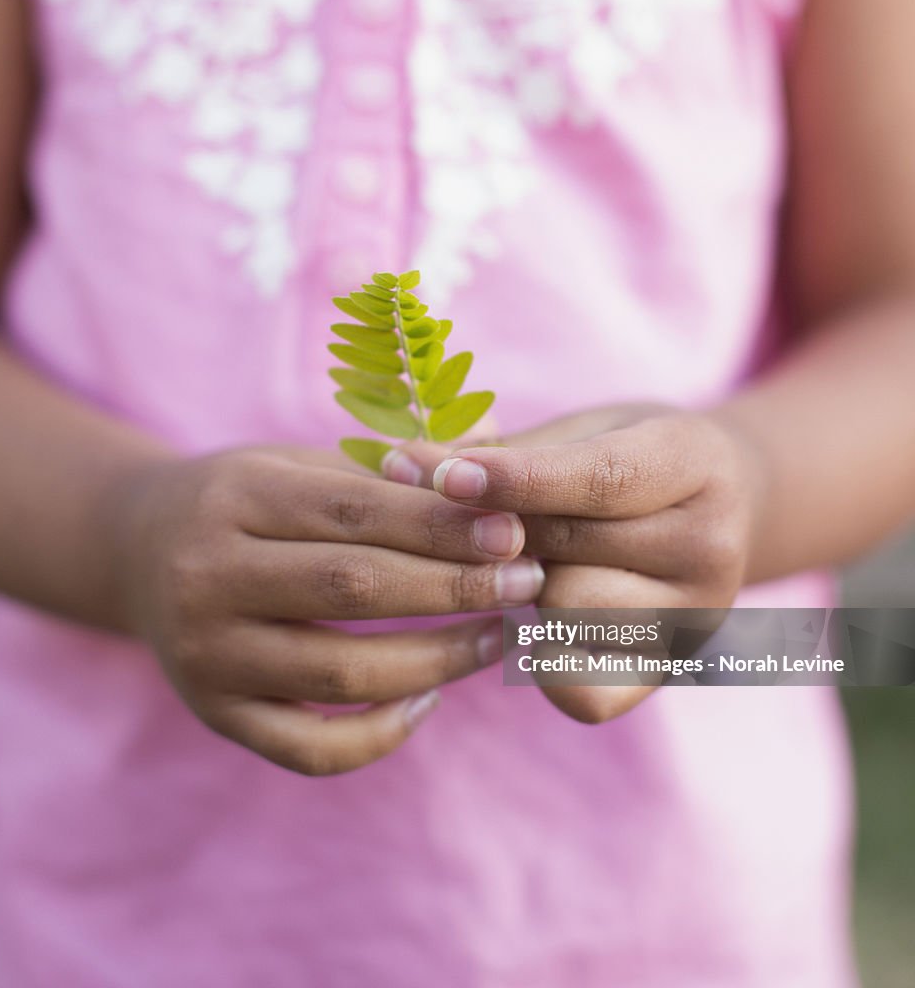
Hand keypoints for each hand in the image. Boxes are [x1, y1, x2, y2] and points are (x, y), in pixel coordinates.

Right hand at [111, 446, 543, 775]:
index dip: (443, 524)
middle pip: (353, 587)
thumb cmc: (243, 501)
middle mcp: (207, 576)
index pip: (356, 511)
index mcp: (235, 496)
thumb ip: (386, 471)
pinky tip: (429, 698)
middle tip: (526, 582)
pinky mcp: (212, 713)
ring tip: (498, 638)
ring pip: (341, 672)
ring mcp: (204, 655)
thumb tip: (494, 470)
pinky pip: (308, 747)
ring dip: (437, 659)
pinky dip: (379, 734)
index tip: (514, 532)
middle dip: (455, 588)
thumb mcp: (297, 464)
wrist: (139, 550)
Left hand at [382, 405, 765, 722]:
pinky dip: (543, 660)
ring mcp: (696, 616)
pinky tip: (537, 623)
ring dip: (522, 586)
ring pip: (564, 610)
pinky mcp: (667, 671)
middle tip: (453, 512)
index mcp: (694, 461)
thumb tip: (400, 464)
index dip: (514, 478)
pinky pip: (581, 690)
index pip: (600, 478)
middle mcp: (710, 544)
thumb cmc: (626, 456)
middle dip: (494, 531)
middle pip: (569, 546)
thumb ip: (502, 452)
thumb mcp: (581, 430)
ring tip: (529, 561)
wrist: (719, 504)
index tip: (442, 475)